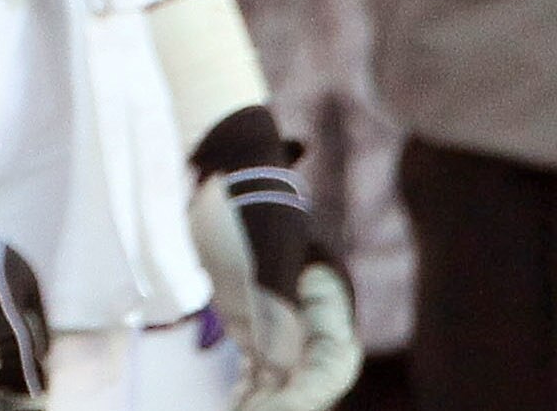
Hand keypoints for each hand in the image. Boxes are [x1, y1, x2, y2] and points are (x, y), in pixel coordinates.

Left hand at [187, 107, 360, 410]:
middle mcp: (312, 313)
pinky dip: (249, 388)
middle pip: (309, 376)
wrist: (226, 169)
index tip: (275, 407)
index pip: (330, 363)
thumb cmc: (253, 204)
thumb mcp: (266, 252)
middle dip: (284, 402)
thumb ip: (277, 306)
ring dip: (264, 401)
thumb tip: (281, 368)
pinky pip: (260, 367)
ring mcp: (282, 318)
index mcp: (329, 296)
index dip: (306, 394)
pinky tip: (234, 403)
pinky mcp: (253, 320)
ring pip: (282, 377)